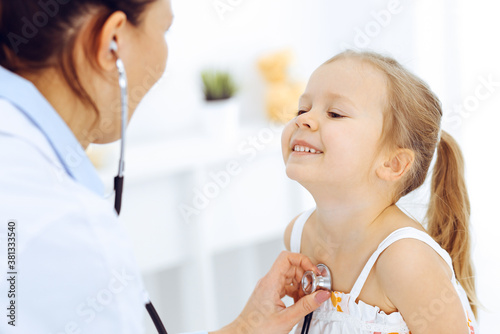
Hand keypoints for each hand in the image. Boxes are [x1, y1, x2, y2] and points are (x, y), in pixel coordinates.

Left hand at [212, 251, 330, 333]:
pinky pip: (285, 287)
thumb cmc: (258, 329)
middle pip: (290, 267)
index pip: (286, 258)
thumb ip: (306, 306)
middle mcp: (268, 281)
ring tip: (308, 299)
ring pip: (289, 277)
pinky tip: (300, 303)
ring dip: (301, 285)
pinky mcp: (269, 295)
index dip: (303, 260)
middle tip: (314, 289)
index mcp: (270, 282)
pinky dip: (295, 292)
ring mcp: (268, 288)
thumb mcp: (287, 319)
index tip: (314, 272)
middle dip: (305, 276)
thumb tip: (322, 295)